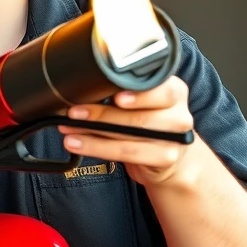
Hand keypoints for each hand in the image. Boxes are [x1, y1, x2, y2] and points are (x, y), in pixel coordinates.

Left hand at [58, 76, 196, 186]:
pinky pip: (128, 153)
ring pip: (131, 135)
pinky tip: (79, 144)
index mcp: (173, 91)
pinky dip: (98, 148)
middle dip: (101, 114)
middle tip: (73, 113)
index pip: (162, 89)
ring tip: (69, 130)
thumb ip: (119, 94)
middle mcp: (178, 113)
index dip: (139, 95)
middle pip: (140, 115)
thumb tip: (79, 93)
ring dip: (94, 134)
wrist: (167, 156)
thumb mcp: (140, 103)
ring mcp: (174, 138)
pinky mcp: (165, 158)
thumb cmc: (146, 122)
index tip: (116, 97)